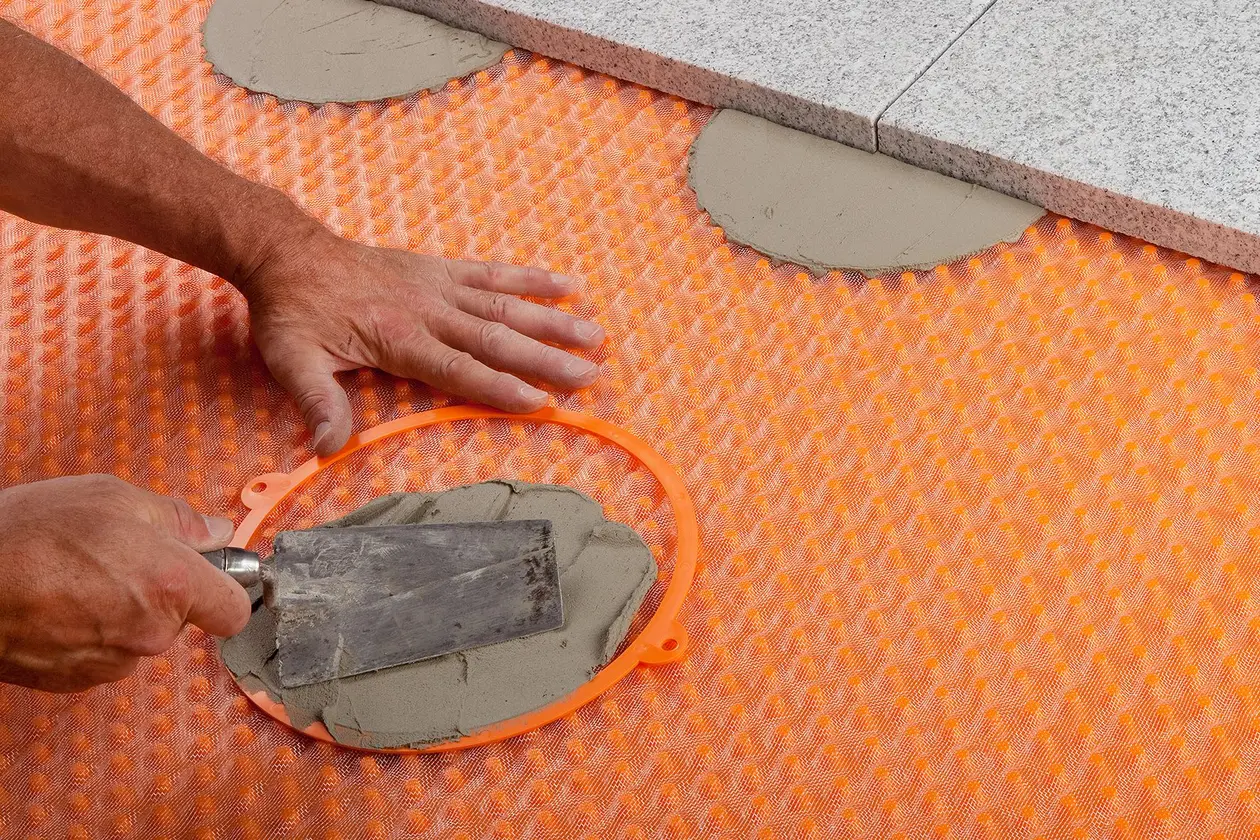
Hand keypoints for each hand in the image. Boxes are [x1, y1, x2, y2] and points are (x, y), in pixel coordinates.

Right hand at [0, 475, 250, 691]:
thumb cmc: (29, 535)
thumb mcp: (112, 498)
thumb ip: (176, 518)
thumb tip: (213, 533)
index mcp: (171, 585)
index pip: (234, 610)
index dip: (225, 590)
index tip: (211, 575)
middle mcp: (150, 632)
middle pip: (183, 618)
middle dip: (162, 591)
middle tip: (120, 559)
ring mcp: (113, 661)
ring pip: (141, 636)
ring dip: (123, 612)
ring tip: (78, 579)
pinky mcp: (78, 680)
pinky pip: (104, 654)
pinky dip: (91, 633)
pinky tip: (60, 605)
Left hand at [240, 232, 606, 455]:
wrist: (288, 252)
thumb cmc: (293, 312)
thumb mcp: (292, 360)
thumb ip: (317, 402)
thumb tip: (330, 448)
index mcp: (399, 338)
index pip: (459, 368)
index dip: (500, 387)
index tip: (541, 402)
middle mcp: (428, 310)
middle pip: (497, 338)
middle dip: (547, 359)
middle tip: (590, 377)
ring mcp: (439, 286)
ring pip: (505, 305)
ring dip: (553, 322)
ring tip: (596, 337)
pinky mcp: (440, 269)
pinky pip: (493, 273)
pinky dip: (531, 279)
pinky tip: (568, 287)